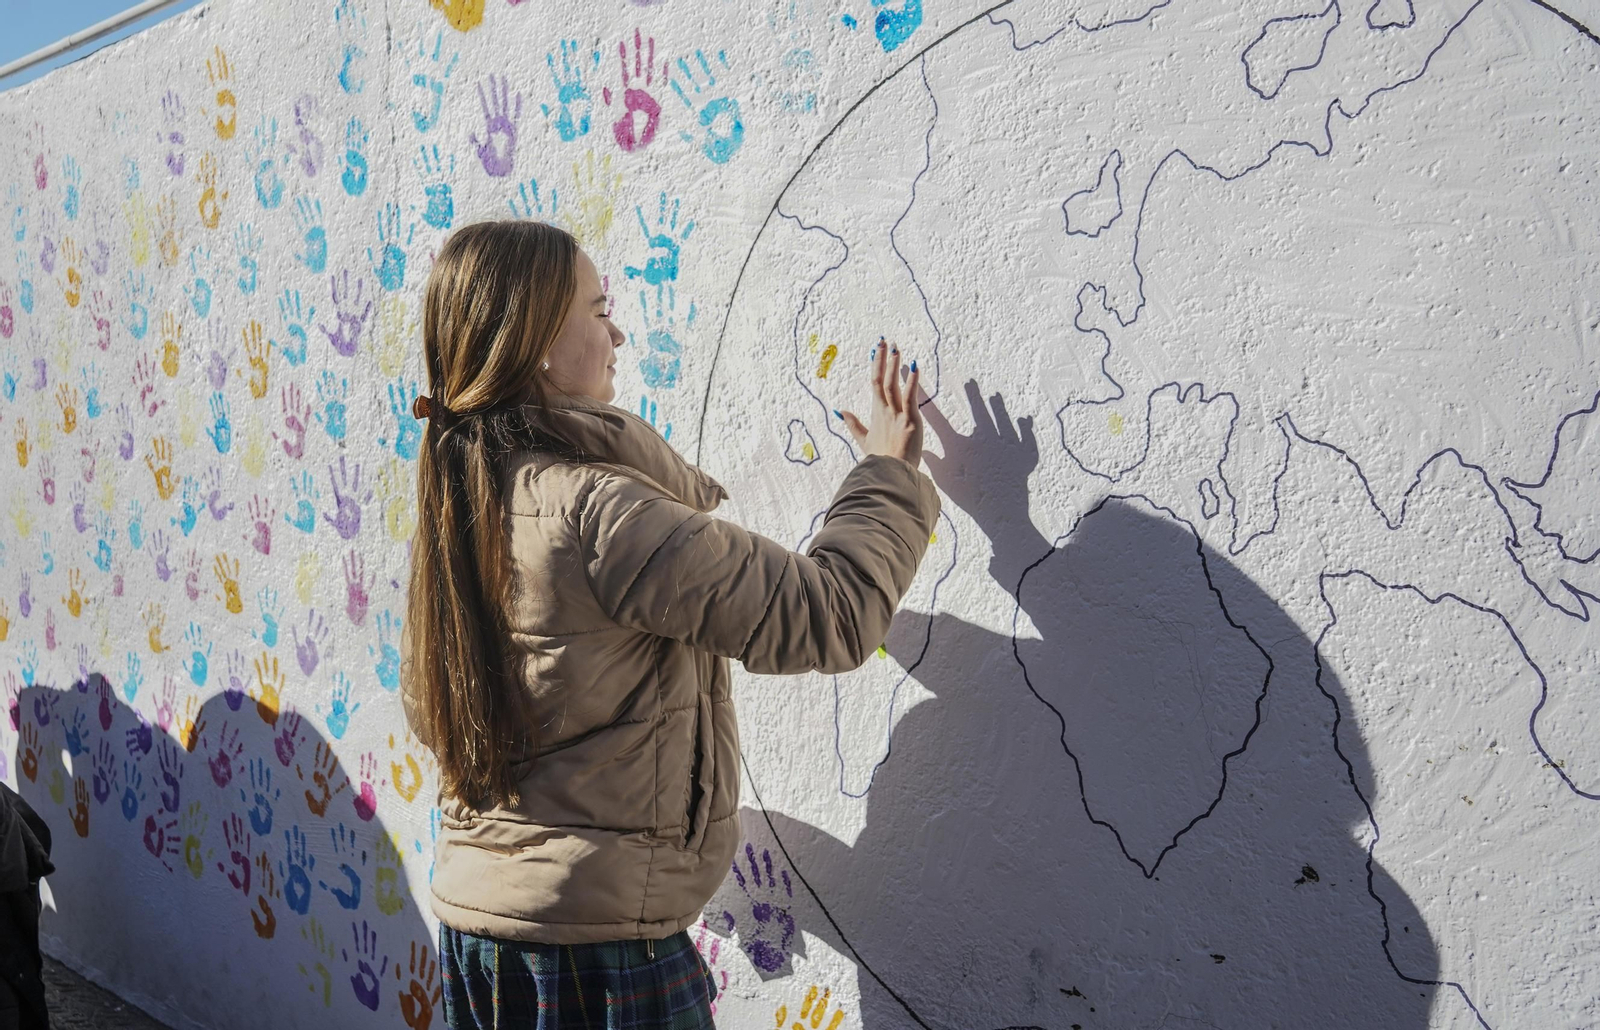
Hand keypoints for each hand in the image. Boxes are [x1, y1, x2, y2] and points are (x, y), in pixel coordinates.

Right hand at [837, 339, 923, 465]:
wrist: (889, 474)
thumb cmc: (880, 459)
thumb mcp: (864, 440)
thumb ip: (853, 424)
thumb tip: (840, 411)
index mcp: (876, 413)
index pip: (874, 384)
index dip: (875, 365)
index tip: (875, 350)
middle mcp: (885, 411)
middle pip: (881, 380)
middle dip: (882, 359)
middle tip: (884, 341)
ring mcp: (896, 415)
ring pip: (892, 385)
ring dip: (894, 366)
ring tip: (895, 348)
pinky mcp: (909, 421)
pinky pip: (910, 397)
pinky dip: (912, 381)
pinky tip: (914, 367)